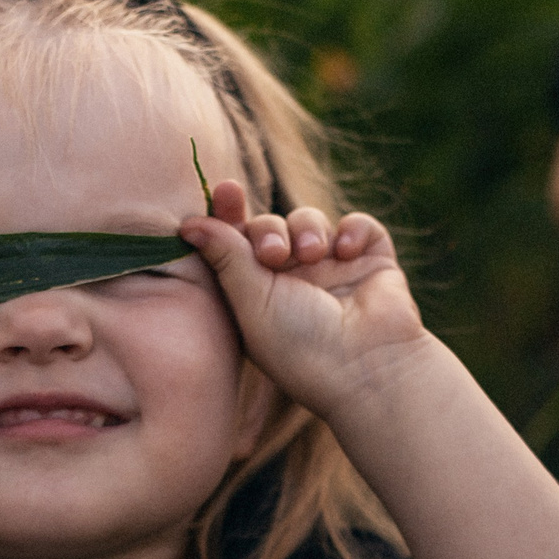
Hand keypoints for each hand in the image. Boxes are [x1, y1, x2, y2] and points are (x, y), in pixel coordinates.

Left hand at [182, 180, 439, 419]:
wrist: (368, 368)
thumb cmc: (300, 346)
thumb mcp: (251, 301)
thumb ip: (224, 255)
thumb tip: (187, 224)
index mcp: (257, 295)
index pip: (236, 245)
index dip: (228, 214)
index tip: (225, 190)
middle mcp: (292, 281)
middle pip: (270, 225)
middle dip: (269, 231)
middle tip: (275, 256)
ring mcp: (333, 270)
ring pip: (309, 220)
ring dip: (308, 228)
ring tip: (315, 255)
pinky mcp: (371, 262)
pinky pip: (358, 224)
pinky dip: (351, 229)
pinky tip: (345, 252)